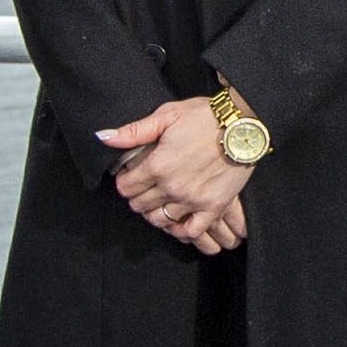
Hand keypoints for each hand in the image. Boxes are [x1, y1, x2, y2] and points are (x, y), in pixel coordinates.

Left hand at [97, 98, 252, 253]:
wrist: (243, 125)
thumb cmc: (205, 116)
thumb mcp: (167, 115)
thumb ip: (134, 131)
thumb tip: (104, 137)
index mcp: (157, 165)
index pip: (126, 187)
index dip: (125, 182)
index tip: (131, 176)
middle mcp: (172, 187)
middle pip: (140, 205)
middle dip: (137, 197)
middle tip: (145, 188)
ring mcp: (193, 200)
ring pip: (159, 220)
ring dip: (154, 213)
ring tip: (159, 202)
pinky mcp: (213, 207)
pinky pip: (190, 231)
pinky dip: (180, 230)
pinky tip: (177, 220)